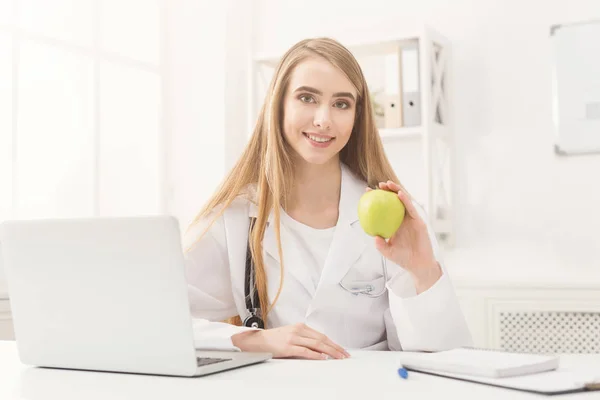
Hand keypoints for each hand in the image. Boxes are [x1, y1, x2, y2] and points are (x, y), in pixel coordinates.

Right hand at [231, 323, 349, 359]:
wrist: (257, 340)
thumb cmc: (274, 340)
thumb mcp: (291, 335)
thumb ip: (304, 339)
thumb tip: (319, 348)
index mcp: (300, 327)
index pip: (321, 335)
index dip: (333, 343)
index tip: (342, 350)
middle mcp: (298, 330)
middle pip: (322, 339)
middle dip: (335, 348)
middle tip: (345, 355)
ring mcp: (293, 338)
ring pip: (316, 344)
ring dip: (330, 352)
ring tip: (338, 357)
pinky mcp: (288, 347)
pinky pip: (305, 351)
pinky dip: (315, 354)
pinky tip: (323, 358)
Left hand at [368, 181, 441, 292]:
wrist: (418, 265)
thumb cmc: (403, 258)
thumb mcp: (388, 252)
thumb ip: (380, 245)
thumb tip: (374, 236)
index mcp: (394, 224)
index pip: (384, 209)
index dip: (377, 200)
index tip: (367, 193)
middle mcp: (402, 219)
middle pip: (394, 201)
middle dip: (386, 190)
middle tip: (378, 185)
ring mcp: (411, 219)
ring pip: (403, 201)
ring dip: (396, 190)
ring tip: (387, 184)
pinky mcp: (418, 221)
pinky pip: (411, 208)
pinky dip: (406, 200)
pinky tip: (399, 194)